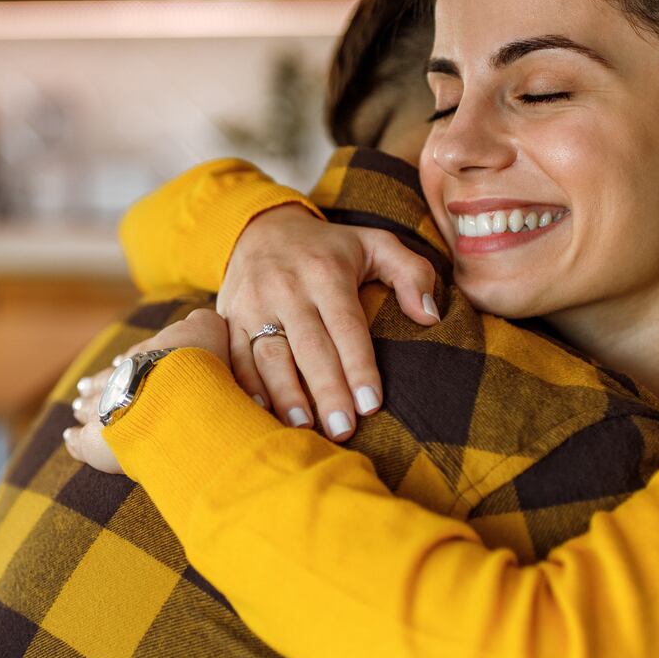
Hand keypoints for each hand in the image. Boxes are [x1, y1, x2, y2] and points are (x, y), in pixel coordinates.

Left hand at [62, 309, 231, 475]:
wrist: (178, 396)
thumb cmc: (196, 364)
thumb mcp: (207, 330)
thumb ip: (201, 323)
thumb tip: (200, 320)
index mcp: (145, 357)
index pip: (133, 358)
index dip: (128, 361)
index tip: (118, 363)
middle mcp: (120, 380)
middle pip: (105, 381)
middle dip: (97, 384)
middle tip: (84, 387)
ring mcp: (106, 408)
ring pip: (90, 406)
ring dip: (85, 406)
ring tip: (77, 407)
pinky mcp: (98, 440)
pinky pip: (81, 441)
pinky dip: (75, 439)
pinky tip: (70, 437)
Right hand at [216, 205, 439, 439]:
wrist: (259, 227)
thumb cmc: (328, 248)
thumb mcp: (375, 244)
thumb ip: (412, 273)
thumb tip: (430, 316)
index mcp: (326, 273)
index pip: (346, 326)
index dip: (358, 366)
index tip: (371, 404)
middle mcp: (286, 288)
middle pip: (309, 348)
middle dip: (327, 391)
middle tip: (343, 430)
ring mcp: (252, 303)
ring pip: (269, 355)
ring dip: (285, 394)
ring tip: (304, 427)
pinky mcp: (228, 316)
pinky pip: (234, 355)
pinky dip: (247, 385)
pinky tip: (263, 411)